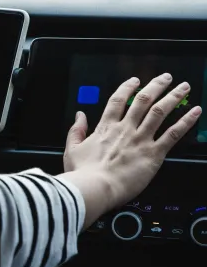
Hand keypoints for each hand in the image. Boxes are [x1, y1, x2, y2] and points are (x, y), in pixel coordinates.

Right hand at [60, 73, 201, 227]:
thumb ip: (76, 131)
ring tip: (184, 88)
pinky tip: (195, 112)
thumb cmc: (82, 174)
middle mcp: (125, 129)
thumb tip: (79, 115)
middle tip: (166, 78)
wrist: (95, 188)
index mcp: (105, 128)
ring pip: (160, 112)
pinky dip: (186, 121)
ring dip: (174, 97)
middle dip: (156, 86)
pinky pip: (173, 134)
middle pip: (143, 100)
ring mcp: (140, 140)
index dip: (127, 88)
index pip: (118, 101)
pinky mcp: (153, 154)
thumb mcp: (72, 150)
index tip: (135, 81)